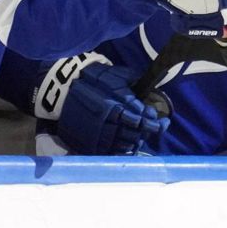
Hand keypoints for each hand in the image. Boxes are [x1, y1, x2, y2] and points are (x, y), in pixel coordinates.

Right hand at [34, 54, 168, 154]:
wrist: (65, 89)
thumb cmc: (95, 78)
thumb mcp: (118, 76)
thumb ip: (136, 85)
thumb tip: (155, 92)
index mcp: (116, 106)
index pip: (141, 120)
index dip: (154, 122)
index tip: (162, 121)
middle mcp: (109, 122)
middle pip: (136, 134)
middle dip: (148, 131)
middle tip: (156, 127)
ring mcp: (99, 134)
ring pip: (126, 144)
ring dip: (137, 140)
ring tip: (142, 135)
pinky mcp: (91, 143)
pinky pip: (113, 151)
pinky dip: (124, 149)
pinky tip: (129, 143)